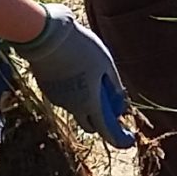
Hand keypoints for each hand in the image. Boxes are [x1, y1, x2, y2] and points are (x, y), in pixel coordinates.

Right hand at [18, 3, 132, 146]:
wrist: (47, 36)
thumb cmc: (81, 48)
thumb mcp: (106, 63)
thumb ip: (114, 86)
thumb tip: (120, 103)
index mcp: (90, 103)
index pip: (107, 132)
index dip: (120, 139)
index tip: (129, 139)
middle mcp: (72, 107)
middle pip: (90, 124)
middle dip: (102, 120)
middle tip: (110, 105)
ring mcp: (57, 99)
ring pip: (76, 109)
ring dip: (86, 102)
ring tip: (91, 76)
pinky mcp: (47, 89)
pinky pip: (64, 97)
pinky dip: (73, 93)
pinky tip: (75, 71)